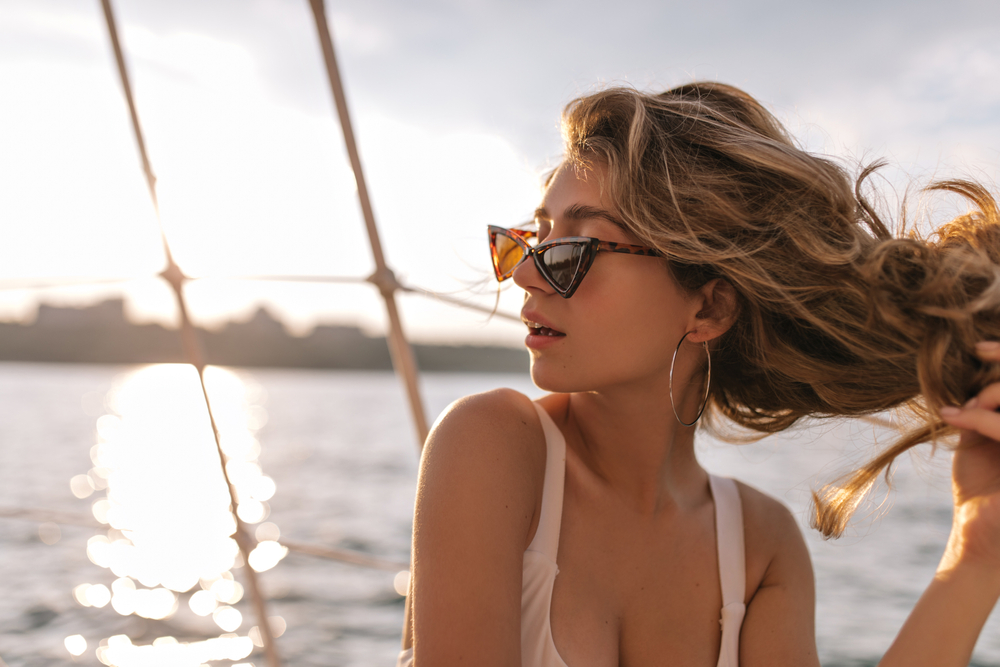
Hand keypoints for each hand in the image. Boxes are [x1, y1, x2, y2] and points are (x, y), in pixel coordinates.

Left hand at [938, 341, 999, 570]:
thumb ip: (983, 408)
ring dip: (987, 395)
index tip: (977, 348)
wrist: (981, 539)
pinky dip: (978, 416)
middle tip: (969, 374)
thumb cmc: (981, 491)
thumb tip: (974, 373)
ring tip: (960, 409)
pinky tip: (952, 417)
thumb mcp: (979, 441)